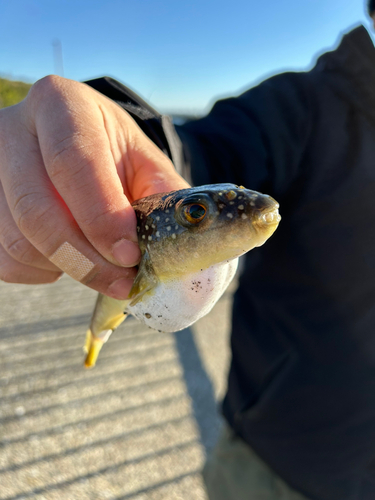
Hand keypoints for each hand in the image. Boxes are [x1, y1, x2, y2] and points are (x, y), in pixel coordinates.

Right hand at [0, 76, 188, 297]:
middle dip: (85, 258)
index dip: (102, 216)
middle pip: (36, 208)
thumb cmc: (116, 156)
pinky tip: (68, 256)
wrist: (81, 150)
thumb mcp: (146, 163)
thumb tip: (180, 242)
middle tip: (122, 280)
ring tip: (100, 262)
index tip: (129, 255)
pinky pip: (4, 258)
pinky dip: (42, 270)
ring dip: (66, 266)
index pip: (73, 161)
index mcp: (60, 104)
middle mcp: (13, 129)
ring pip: (18, 240)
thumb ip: (164, 196)